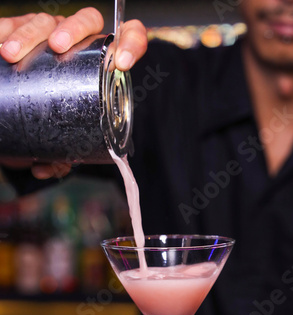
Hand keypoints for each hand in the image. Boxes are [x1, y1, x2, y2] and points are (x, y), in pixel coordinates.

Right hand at [0, 9, 146, 178]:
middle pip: (86, 21)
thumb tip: (47, 168)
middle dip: (73, 29)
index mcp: (102, 63)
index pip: (129, 38)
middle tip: (58, 47)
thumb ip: (63, 156)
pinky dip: (6, 28)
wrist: (29, 110)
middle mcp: (79, 44)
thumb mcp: (67, 139)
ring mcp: (50, 34)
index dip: (132, 42)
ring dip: (29, 33)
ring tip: (13, 53)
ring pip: (46, 21)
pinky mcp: (22, 32)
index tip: (122, 62)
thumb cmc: (59, 122)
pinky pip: (14, 22)